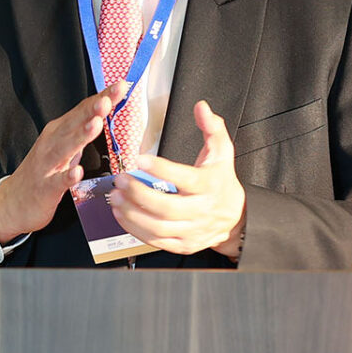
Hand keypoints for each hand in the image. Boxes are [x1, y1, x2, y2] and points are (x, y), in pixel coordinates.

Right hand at [0, 82, 127, 241]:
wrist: (13, 202)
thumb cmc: (43, 173)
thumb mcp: (63, 148)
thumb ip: (81, 132)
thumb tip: (102, 115)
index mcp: (59, 132)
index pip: (83, 110)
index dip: (102, 98)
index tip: (121, 86)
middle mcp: (52, 143)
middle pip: (75, 123)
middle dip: (93, 110)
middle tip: (109, 98)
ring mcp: (47, 165)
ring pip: (65, 147)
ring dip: (81, 135)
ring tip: (96, 123)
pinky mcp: (45, 188)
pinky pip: (57, 181)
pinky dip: (67, 176)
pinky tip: (77, 171)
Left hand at [107, 100, 245, 255]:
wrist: (236, 218)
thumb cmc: (222, 181)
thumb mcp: (222, 152)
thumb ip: (211, 127)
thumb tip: (201, 107)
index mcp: (209, 185)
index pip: (184, 178)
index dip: (161, 169)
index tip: (141, 159)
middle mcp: (201, 210)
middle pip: (166, 207)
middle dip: (138, 194)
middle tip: (120, 180)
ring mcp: (192, 230)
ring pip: (158, 227)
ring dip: (132, 213)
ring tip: (115, 198)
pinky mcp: (183, 244)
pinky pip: (156, 240)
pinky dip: (136, 229)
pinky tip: (122, 215)